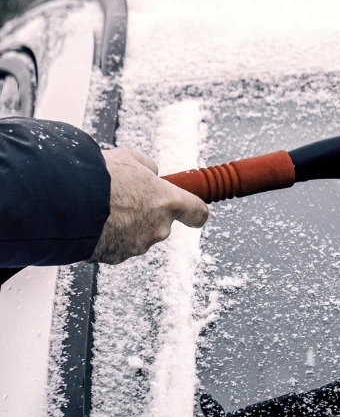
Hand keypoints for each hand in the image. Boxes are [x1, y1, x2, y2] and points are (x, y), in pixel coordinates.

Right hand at [89, 149, 208, 263]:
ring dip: (123, 225)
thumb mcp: (129, 158)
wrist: (66, 201)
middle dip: (144, 213)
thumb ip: (147, 167)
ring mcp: (137, 245)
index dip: (194, 212)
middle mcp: (158, 228)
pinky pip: (114, 246)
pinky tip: (91, 223)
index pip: (197, 212)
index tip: (192, 213)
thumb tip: (151, 173)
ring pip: (136, 235)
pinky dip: (106, 237)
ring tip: (101, 208)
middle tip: (122, 199)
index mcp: (168, 202)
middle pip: (160, 223)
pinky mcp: (115, 257)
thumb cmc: (98, 178)